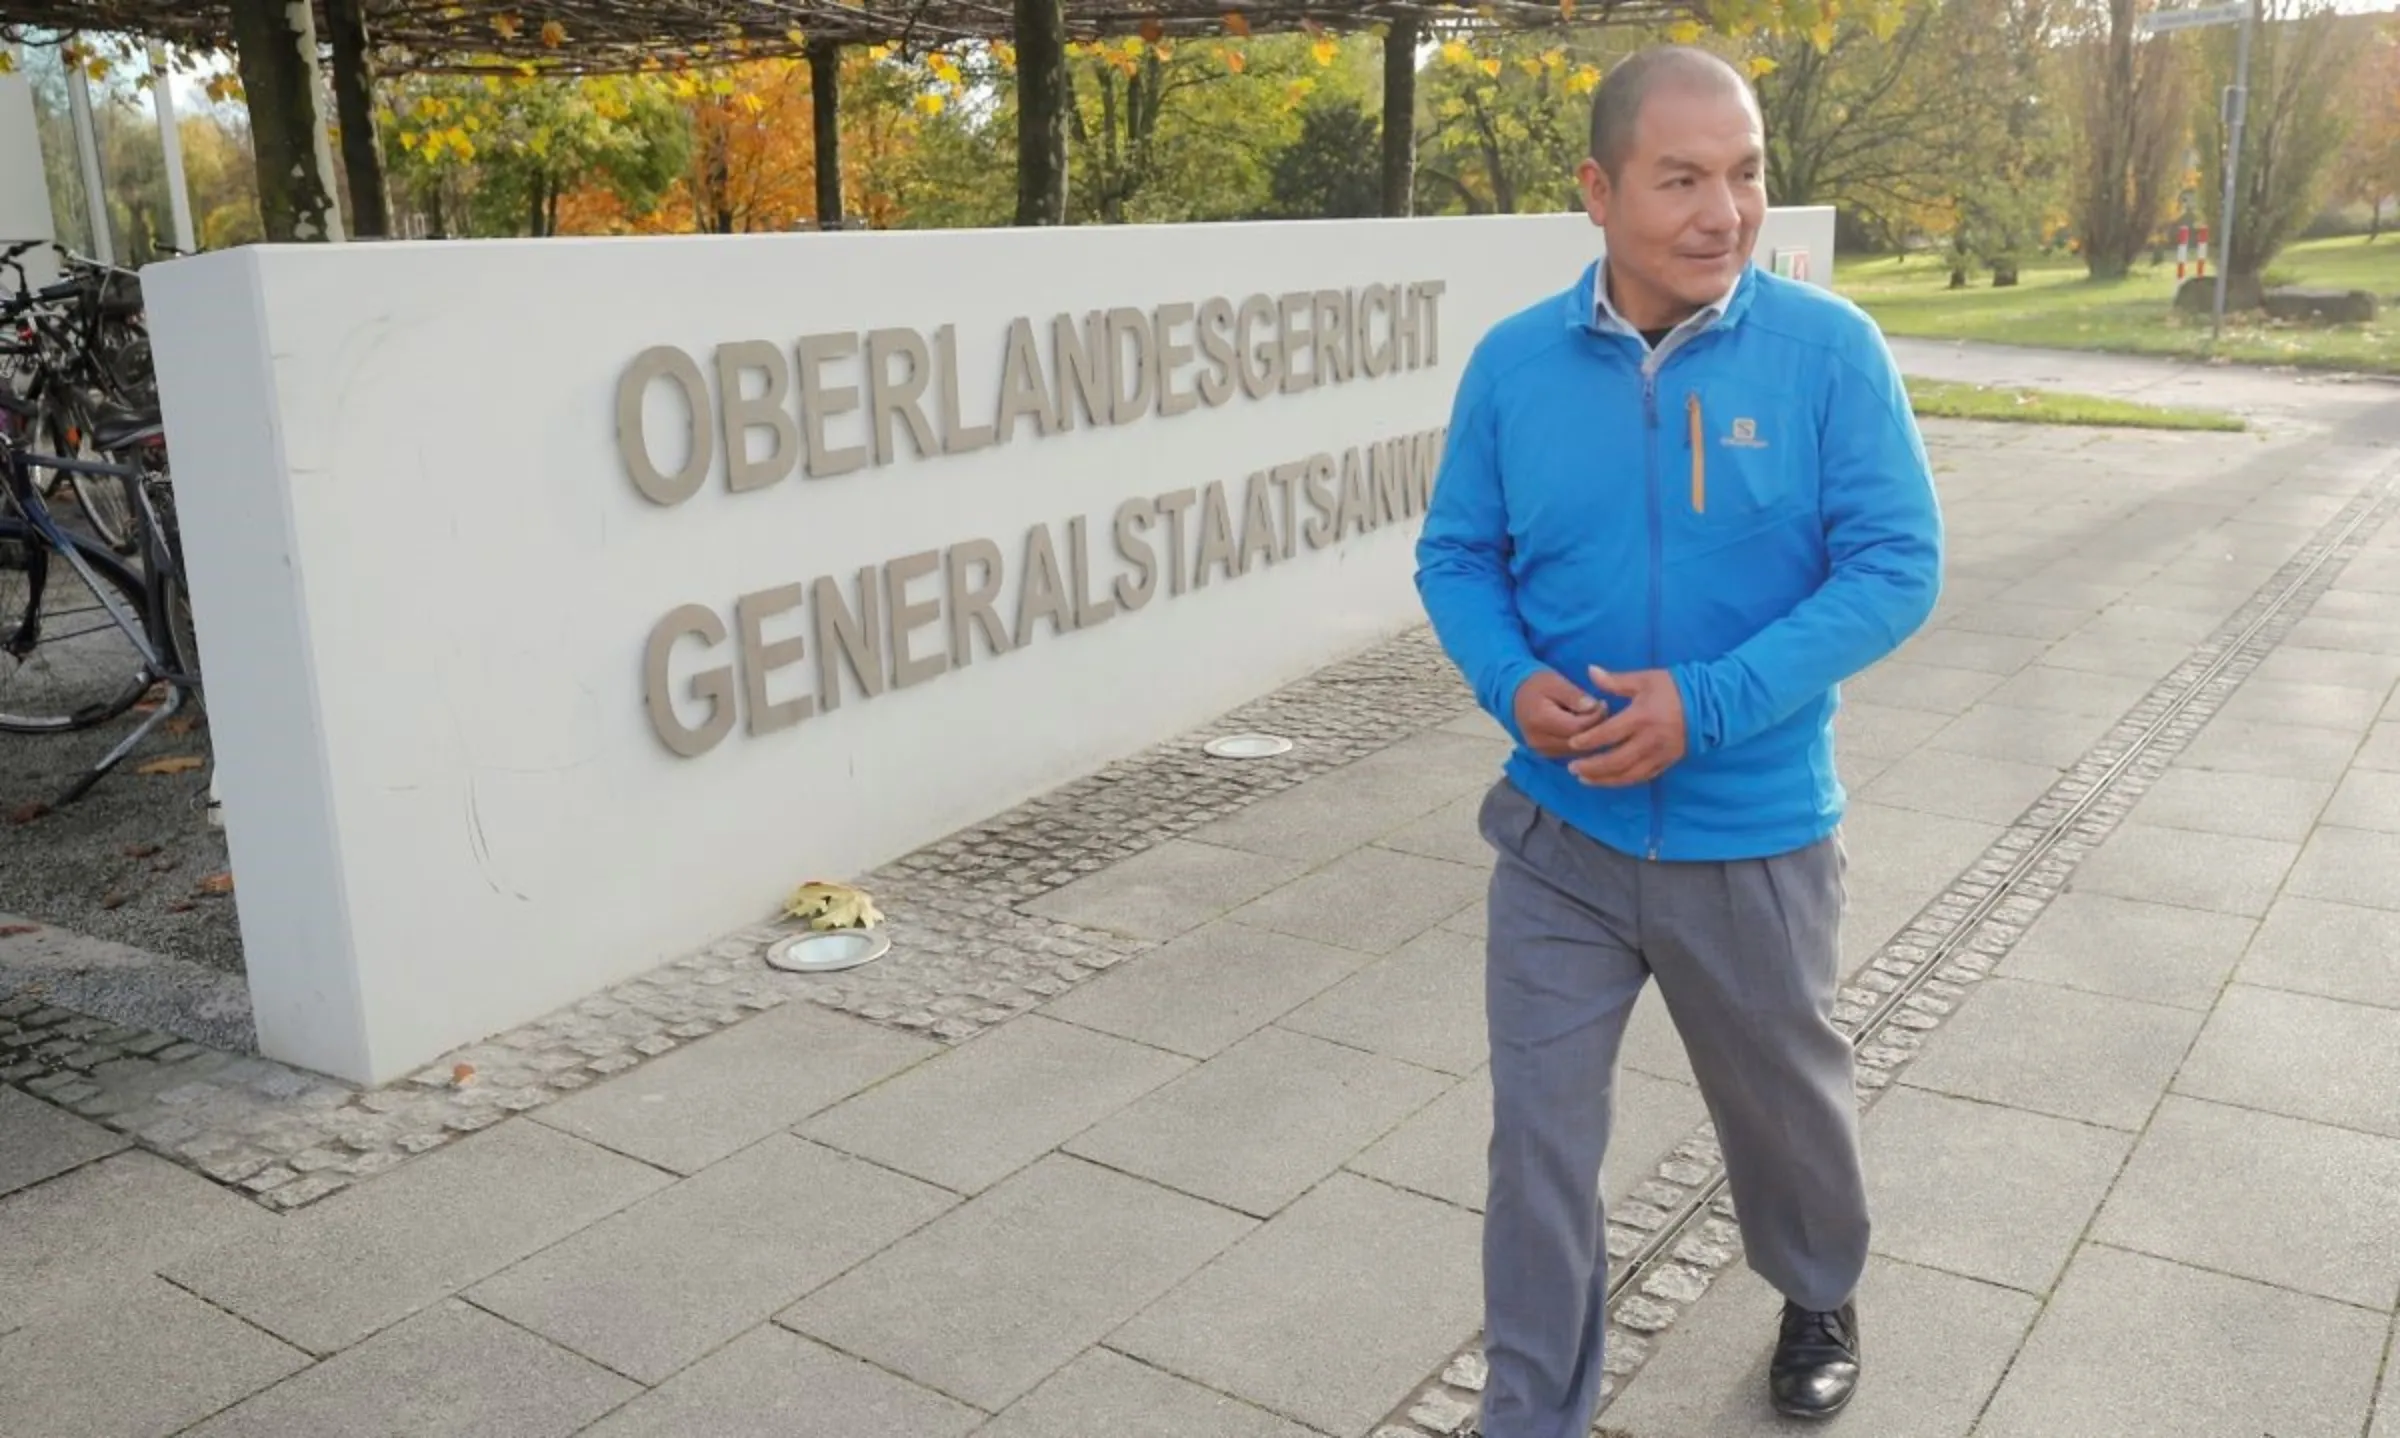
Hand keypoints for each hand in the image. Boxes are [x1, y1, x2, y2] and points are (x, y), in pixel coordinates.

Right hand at [1511, 669, 1604, 758]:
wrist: (1514, 697)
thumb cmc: (1536, 685)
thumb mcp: (1555, 682)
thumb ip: (1574, 696)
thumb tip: (1594, 707)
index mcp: (1540, 720)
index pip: (1577, 727)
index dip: (1595, 717)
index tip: (1602, 703)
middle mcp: (1539, 741)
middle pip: (1578, 742)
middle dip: (1595, 728)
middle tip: (1601, 710)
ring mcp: (1542, 751)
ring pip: (1577, 751)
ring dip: (1589, 736)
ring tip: (1592, 718)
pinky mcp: (1546, 755)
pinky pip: (1571, 752)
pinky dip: (1581, 742)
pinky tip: (1583, 728)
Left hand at [1567, 666, 1688, 786]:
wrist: (1710, 705)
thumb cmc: (1674, 688)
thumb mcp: (1645, 679)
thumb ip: (1615, 680)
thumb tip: (1590, 670)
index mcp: (1641, 717)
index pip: (1609, 734)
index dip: (1588, 741)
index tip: (1572, 744)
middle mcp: (1649, 740)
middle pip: (1615, 761)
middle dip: (1591, 767)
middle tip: (1572, 768)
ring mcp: (1659, 754)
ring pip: (1627, 775)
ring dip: (1604, 780)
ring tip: (1584, 779)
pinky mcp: (1667, 763)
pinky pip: (1641, 777)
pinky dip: (1622, 781)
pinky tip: (1608, 781)